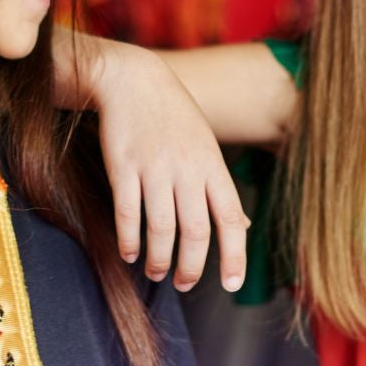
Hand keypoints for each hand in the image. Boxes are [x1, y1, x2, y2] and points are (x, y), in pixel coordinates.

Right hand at [92, 43, 249, 292]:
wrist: (133, 80)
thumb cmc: (174, 117)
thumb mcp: (206, 148)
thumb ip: (220, 188)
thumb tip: (241, 226)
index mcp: (212, 166)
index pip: (230, 218)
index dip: (234, 255)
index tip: (232, 285)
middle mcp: (187, 169)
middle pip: (195, 232)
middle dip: (191, 267)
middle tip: (184, 285)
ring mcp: (154, 167)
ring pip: (160, 228)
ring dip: (158, 259)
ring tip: (156, 273)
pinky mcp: (123, 166)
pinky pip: (128, 213)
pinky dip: (128, 240)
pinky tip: (129, 254)